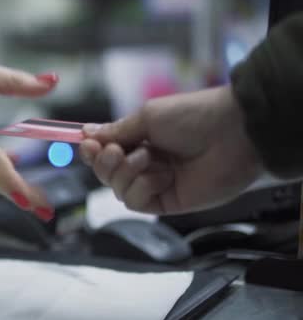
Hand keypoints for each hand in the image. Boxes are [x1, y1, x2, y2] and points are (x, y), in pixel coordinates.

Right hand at [80, 86, 261, 214]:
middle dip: (104, 163)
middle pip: (106, 174)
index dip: (91, 151)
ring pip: (118, 189)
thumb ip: (116, 131)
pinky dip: (143, 187)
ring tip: (148, 158)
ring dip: (126, 173)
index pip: (105, 152)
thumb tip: (86, 133)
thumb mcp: (147, 117)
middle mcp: (145, 162)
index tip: (87, 144)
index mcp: (140, 139)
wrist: (233, 133)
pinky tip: (162, 176)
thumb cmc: (193, 116)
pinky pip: (137, 202)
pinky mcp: (167, 202)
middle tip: (116, 151)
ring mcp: (156, 183)